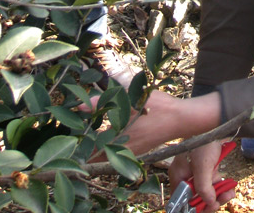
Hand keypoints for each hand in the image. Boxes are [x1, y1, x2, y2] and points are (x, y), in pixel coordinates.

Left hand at [85, 90, 221, 156]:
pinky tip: (111, 132)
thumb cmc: (159, 107)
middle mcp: (123, 152)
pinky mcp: (138, 151)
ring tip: (90, 133)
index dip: (77, 144)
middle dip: (85, 146)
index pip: (88, 151)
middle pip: (95, 155)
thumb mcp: (131, 98)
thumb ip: (102, 102)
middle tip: (77, 132)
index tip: (71, 134)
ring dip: (98, 146)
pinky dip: (110, 146)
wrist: (182, 118)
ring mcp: (131, 153)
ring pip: (106, 155)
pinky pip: (118, 153)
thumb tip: (78, 106)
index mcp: (118, 140)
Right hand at [169, 143, 235, 211]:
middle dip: (210, 200)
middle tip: (223, 200)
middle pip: (195, 197)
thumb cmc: (204, 140)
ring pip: (205, 190)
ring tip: (229, 193)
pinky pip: (212, 182)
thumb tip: (208, 202)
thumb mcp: (203, 165)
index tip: (210, 206)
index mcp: (178, 175)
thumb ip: (203, 186)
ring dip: (218, 194)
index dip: (194, 206)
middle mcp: (185, 175)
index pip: (182, 199)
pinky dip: (220, 186)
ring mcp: (196, 171)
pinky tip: (230, 186)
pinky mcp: (206, 168)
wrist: (217, 122)